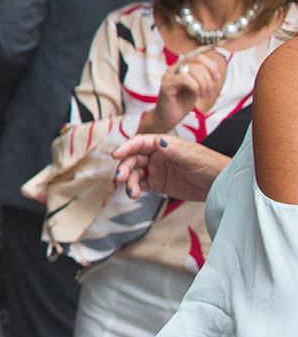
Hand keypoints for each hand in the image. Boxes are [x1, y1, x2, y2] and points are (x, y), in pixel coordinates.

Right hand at [112, 134, 229, 200]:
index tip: (116, 155)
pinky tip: (134, 195)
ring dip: (129, 181)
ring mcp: (156, 169)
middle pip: (133, 158)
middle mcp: (157, 155)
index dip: (127, 147)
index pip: (140, 143)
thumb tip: (156, 141)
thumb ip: (173, 150)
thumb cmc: (210, 165)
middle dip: (125, 167)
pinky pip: (140, 184)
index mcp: (164, 144)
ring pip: (134, 172)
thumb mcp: (192, 157)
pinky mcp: (158, 183)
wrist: (220, 184)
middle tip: (120, 177)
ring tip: (131, 193)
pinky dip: (134, 188)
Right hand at [142, 48, 226, 132]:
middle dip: (209, 78)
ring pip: (193, 69)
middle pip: (198, 62)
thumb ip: (203, 76)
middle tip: (209, 92)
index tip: (217, 79)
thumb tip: (215, 66)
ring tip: (204, 95)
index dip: (212, 66)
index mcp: (181, 66)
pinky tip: (197, 95)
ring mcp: (169, 75)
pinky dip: (196, 87)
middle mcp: (174, 68)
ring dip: (204, 84)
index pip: (199, 56)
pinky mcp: (166, 85)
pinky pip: (184, 78)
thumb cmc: (181, 102)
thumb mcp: (197, 86)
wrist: (168, 118)